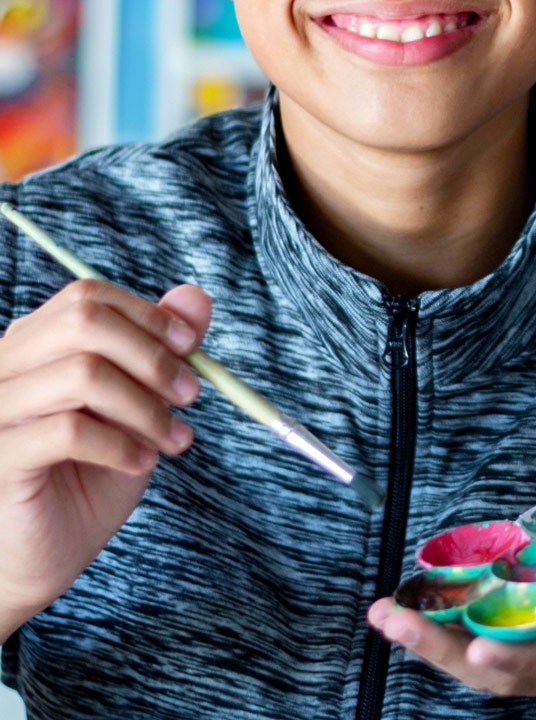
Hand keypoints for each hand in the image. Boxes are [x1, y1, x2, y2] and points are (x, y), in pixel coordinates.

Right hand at [0, 280, 211, 634]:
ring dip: (146, 407)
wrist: (40, 559)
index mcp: (32, 345)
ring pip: (83, 374)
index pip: (87, 297)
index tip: (192, 346)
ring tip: (172, 439)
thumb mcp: (137, 407)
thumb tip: (196, 296)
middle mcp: (3, 367)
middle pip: (83, 321)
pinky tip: (141, 464)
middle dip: (152, 355)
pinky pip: (68, 431)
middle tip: (190, 395)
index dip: (148, 315)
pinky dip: (121, 444)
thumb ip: (161, 351)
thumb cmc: (86, 478)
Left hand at [366, 498, 535, 701]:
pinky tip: (405, 605)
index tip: (479, 648)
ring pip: (485, 665)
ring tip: (385, 614)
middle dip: (450, 654)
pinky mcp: (534, 637)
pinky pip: (482, 639)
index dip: (525, 660)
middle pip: (511, 674)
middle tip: (399, 625)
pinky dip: (443, 626)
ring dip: (432, 644)